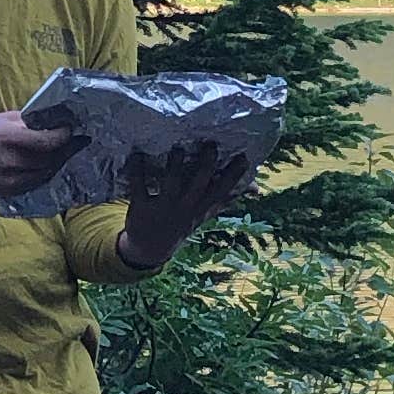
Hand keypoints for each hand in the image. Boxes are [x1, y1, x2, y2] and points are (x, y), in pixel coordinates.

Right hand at [0, 108, 78, 198]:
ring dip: (57, 162)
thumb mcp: (5, 119)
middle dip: (65, 150)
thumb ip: (31, 122)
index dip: (64, 137)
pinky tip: (49, 164)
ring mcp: (7, 179)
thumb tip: (59, 121)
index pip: (46, 142)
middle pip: (48, 159)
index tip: (73, 131)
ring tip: (65, 152)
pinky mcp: (7, 191)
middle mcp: (8, 161)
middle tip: (77, 141)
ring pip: (45, 173)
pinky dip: (44, 173)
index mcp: (7, 138)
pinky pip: (35, 183)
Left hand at [118, 137, 244, 272]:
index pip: (222, 190)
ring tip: (178, 148)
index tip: (243, 157)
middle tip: (211, 145)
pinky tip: (138, 155)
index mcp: (201, 207)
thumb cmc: (182, 223)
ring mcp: (163, 207)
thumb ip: (227, 198)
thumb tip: (256, 188)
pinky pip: (140, 187)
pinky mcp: (141, 207)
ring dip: (175, 166)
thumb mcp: (206, 213)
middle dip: (206, 165)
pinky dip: (138, 171)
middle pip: (199, 184)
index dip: (234, 175)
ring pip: (172, 184)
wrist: (150, 248)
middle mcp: (185, 207)